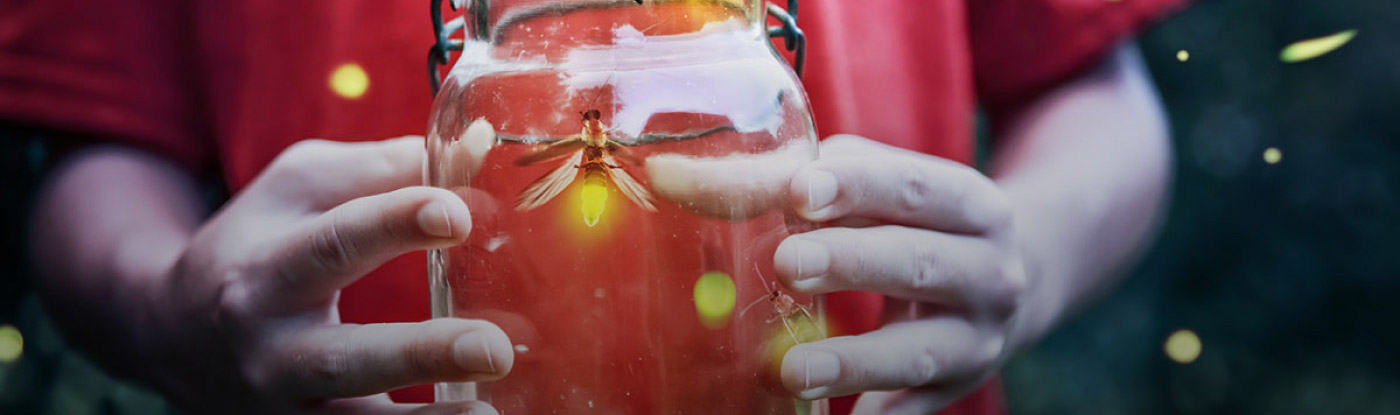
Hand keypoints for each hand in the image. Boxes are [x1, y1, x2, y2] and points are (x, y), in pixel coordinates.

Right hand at [143, 137, 511, 414]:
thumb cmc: (260, 243)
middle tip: (494, 348)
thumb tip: (480, 148)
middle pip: (345, 358)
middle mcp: (270, 349)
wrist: (170, 333)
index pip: (335, 243)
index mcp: (268, 269)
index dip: (396, 224)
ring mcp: (282, 406)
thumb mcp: (301, 187)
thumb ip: (386, 169)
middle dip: (421, 355)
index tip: (459, 215)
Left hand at [772, 135, 1026, 413]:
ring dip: (855, 362)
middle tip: (787, 264)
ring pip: (917, 352)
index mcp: (975, 206)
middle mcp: (989, 272)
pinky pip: (913, 409)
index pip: (915, 187)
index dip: (857, 187)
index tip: (799, 192)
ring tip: (793, 368)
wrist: (1004, 281)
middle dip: (850, 263)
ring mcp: (977, 338)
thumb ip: (823, 179)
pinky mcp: (957, 387)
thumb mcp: (891, 188)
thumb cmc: (921, 223)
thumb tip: (739, 185)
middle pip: (919, 265)